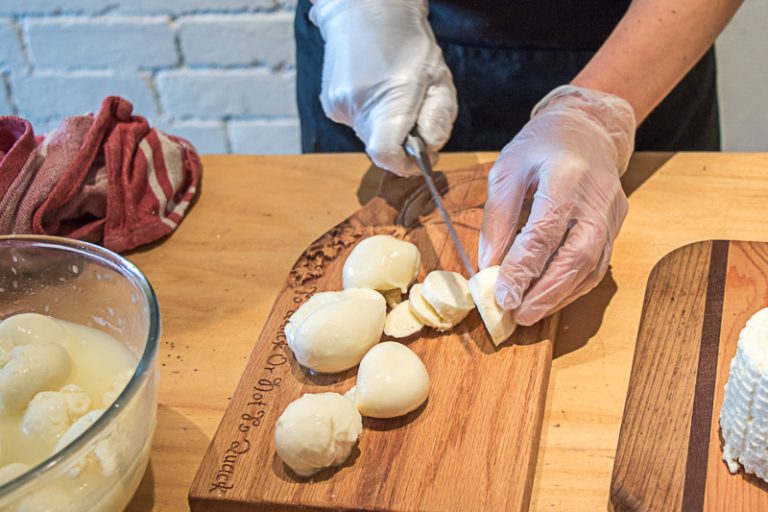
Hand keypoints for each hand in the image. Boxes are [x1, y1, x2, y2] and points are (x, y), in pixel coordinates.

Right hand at [310, 0, 457, 175]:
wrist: (365, 11)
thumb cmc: (408, 41)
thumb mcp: (439, 78)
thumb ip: (440, 118)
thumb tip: (430, 148)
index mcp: (389, 98)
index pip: (386, 154)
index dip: (404, 164)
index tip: (419, 158)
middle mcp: (359, 105)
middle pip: (380, 147)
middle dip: (400, 141)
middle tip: (413, 114)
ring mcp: (339, 105)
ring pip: (368, 135)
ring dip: (385, 125)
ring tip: (393, 92)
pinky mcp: (330, 104)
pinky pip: (356, 123)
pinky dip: (370, 114)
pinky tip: (375, 89)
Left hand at [478, 85, 635, 324]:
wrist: (588, 128)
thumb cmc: (542, 146)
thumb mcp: (506, 170)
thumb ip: (498, 217)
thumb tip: (488, 264)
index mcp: (567, 174)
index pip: (546, 231)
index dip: (524, 268)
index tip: (503, 296)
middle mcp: (597, 196)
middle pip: (578, 255)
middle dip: (547, 292)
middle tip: (518, 314)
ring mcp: (612, 213)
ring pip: (592, 266)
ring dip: (560, 295)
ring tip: (529, 313)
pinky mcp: (617, 225)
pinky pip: (598, 264)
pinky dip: (573, 287)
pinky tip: (550, 298)